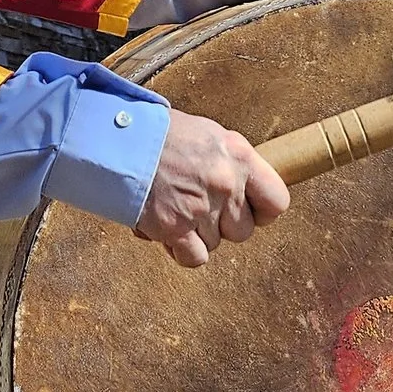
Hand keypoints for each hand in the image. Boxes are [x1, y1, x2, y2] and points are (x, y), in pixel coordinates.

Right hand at [134, 112, 292, 268]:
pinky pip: (195, 258)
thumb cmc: (157, 133)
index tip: (249, 211)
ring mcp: (200, 208)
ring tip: (176, 208)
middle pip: (243, 230)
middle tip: (199, 206)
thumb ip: (229, 163)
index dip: (262, 212)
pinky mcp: (174, 228)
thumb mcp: (207, 135)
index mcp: (238, 156)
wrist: (115, 139)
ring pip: (216, 244)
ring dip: (197, 234)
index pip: (276, 202)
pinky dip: (182, 250)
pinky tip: (170, 231)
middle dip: (223, 224)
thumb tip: (244, 188)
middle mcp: (225, 184)